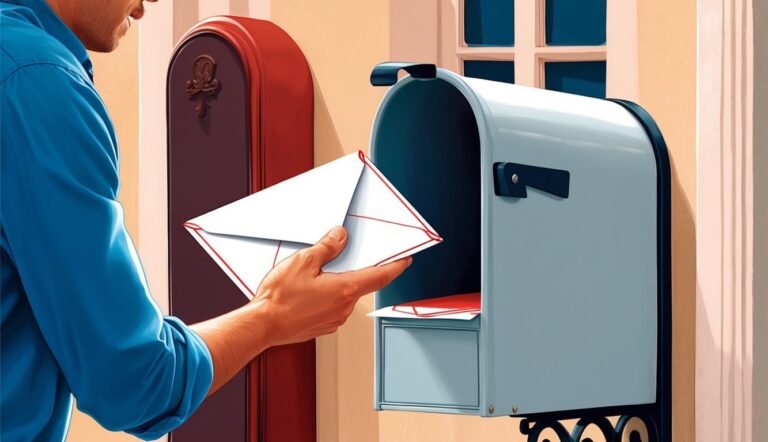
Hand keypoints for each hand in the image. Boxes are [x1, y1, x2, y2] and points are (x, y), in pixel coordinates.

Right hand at [253, 226, 410, 345]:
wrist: (262, 325)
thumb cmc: (280, 298)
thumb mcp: (304, 261)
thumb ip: (326, 248)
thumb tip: (340, 237)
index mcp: (345, 289)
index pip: (381, 276)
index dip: (396, 266)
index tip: (406, 260)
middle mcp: (344, 307)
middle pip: (361, 284)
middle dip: (357, 269)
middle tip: (347, 256)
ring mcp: (334, 319)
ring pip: (345, 296)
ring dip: (339, 284)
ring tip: (318, 275)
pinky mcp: (323, 325)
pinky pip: (332, 307)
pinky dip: (328, 297)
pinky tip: (311, 291)